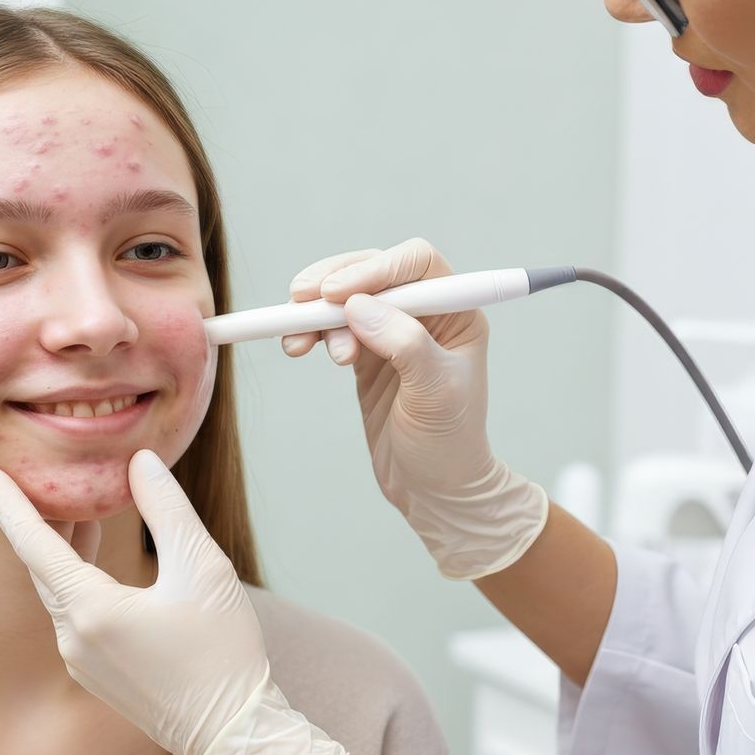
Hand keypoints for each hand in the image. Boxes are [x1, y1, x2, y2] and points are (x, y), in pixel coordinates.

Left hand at [0, 450, 347, 754]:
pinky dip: (78, 579)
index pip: (34, 544)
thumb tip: (139, 462)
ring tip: (75, 509)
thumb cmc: (222, 650)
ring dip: (63, 550)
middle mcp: (74, 638)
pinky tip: (97, 558)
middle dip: (38, 521)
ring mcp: (81, 661)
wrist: (233, 731)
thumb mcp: (202, 567)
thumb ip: (166, 508)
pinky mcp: (96, 674)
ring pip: (59, 591)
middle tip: (31, 478)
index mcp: (92, 610)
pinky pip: (73, 614)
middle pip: (42, 567)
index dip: (8, 504)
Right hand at [286, 238, 547, 579]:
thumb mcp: (435, 395)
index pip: (416, 263)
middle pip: (373, 272)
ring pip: (346, 298)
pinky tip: (297, 348)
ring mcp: (393, 332)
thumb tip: (358, 307)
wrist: (434, 490)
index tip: (337, 292)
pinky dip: (310, 331)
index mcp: (457, 313)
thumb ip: (404, 345)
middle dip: (334, 283)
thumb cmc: (449, 445)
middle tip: (301, 301)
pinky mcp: (366, 354)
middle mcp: (426, 314)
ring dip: (316, 313)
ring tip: (299, 344)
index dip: (375, 267)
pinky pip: (332, 327)